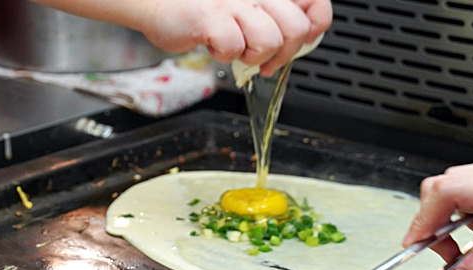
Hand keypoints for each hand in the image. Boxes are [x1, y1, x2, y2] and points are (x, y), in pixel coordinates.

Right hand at [140, 0, 331, 71]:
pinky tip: (215, 45)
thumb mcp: (248, 5)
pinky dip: (225, 56)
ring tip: (237, 50)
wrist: (156, 1)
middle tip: (265, 60)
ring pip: (270, 40)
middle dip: (283, 54)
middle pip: (296, 29)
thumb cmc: (202, 7)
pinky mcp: (211, 16)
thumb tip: (306, 36)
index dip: (315, 27)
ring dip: (253, 56)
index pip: (316, 3)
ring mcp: (234, 1)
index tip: (301, 40)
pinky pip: (234, 48)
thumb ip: (278, 15)